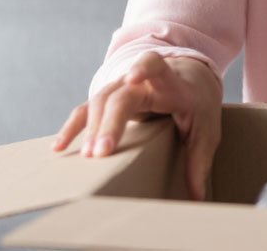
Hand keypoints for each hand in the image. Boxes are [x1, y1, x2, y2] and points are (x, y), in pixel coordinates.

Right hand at [50, 52, 223, 201]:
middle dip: (110, 122)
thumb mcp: (207, 129)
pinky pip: (86, 110)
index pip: (156, 68)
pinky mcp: (108, 100)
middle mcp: (142, 82)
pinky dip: (72, 127)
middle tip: (101, 151)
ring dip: (91, 129)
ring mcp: (121, 88)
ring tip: (86, 156)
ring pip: (100, 101)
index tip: (132, 79)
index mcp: (171, 84)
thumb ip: (199, 160)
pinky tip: (58, 148)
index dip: (144, 69)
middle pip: (120, 95)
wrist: (189, 77)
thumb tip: (197, 198)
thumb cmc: (197, 104)